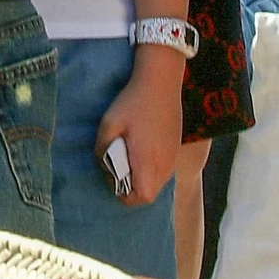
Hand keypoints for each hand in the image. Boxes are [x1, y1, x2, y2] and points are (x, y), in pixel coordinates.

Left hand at [95, 51, 184, 204]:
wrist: (160, 82)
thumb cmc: (133, 103)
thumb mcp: (109, 124)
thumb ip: (102, 148)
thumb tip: (103, 162)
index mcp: (147, 161)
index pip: (141, 197)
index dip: (124, 194)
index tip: (113, 177)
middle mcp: (164, 165)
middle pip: (149, 193)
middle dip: (131, 187)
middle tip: (117, 165)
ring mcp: (173, 157)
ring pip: (157, 182)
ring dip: (142, 177)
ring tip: (128, 155)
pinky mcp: (176, 148)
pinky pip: (163, 170)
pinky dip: (150, 168)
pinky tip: (141, 148)